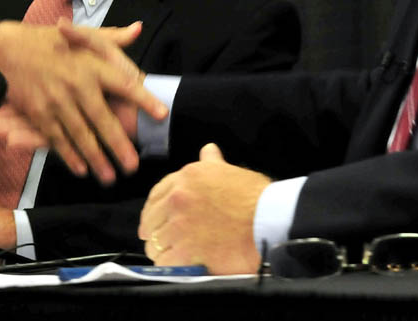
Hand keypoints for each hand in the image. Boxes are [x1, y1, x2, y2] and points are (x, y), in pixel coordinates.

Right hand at [0, 19, 165, 183]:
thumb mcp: (83, 35)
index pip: (124, 83)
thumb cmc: (51, 41)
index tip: (162, 114)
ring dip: (95, 158)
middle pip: (102, 119)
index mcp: (92, 65)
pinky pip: (57, 138)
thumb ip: (113, 38)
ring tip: (110, 176)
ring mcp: (56, 101)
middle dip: (118, 144)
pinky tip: (82, 169)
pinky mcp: (38, 113)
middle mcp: (76, 84)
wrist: (8, 48)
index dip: (143, 99)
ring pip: (80, 135)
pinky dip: (69, 156)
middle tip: (133, 165)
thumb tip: (139, 29)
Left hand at [138, 143, 268, 273]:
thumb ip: (212, 162)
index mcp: (186, 177)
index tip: (158, 220)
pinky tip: (181, 266)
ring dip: (163, 251)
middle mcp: (177, 198)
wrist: (266, 220)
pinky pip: (165, 262)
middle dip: (156, 232)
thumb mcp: (229, 171)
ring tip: (175, 256)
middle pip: (151, 221)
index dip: (155, 210)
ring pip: (155, 244)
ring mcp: (179, 225)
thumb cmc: (253, 195)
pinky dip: (171, 267)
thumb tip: (208, 149)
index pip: (156, 195)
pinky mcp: (184, 250)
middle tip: (166, 241)